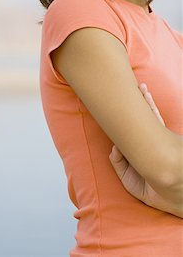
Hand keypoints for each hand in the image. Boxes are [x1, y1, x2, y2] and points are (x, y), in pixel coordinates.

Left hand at [109, 83, 168, 210]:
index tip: (111, 106)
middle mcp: (145, 142)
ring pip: (146, 115)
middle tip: (124, 89)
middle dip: (132, 105)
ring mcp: (155, 138)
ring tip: (139, 87)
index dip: (119, 119)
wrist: (172, 196)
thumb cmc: (151, 189)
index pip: (125, 131)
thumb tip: (114, 147)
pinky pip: (156, 118)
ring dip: (142, 101)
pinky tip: (146, 95)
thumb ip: (119, 163)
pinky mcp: (164, 137)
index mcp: (135, 150)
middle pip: (137, 119)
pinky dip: (150, 106)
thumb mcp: (128, 179)